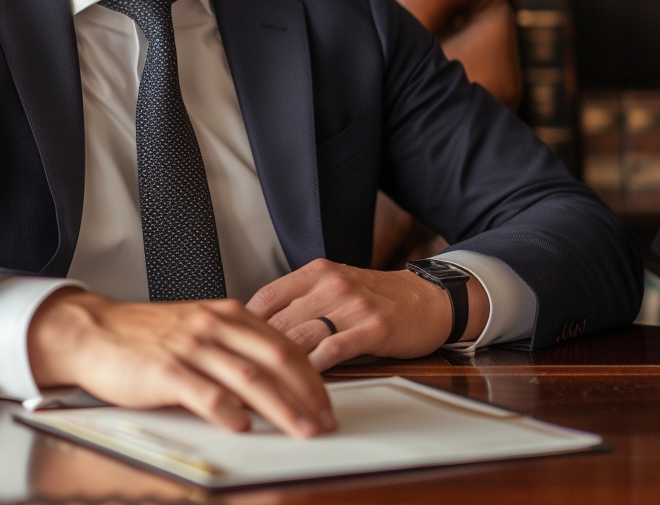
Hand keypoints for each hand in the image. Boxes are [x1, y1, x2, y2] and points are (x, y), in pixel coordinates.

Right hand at [27, 289, 334, 437]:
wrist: (94, 330)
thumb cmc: (145, 335)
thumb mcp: (197, 328)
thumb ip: (232, 345)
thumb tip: (274, 378)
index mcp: (224, 314)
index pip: (281, 344)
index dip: (311, 375)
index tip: (326, 401)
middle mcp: (211, 325)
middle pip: (274, 360)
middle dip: (307, 393)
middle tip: (325, 421)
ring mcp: (189, 346)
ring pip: (247, 378)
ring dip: (281, 408)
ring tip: (302, 429)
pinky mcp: (164, 369)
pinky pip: (203, 391)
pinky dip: (227, 411)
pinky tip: (242, 427)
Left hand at [246, 259, 489, 371]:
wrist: (426, 299)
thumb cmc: (374, 298)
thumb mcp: (332, 287)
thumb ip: (301, 302)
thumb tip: (256, 330)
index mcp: (315, 272)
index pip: (266, 297)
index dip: (245, 326)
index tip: (233, 349)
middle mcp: (331, 284)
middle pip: (280, 321)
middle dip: (259, 353)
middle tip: (242, 377)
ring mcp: (352, 305)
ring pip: (303, 336)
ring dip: (282, 366)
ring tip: (266, 387)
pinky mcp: (374, 327)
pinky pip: (335, 349)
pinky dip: (316, 367)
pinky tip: (305, 382)